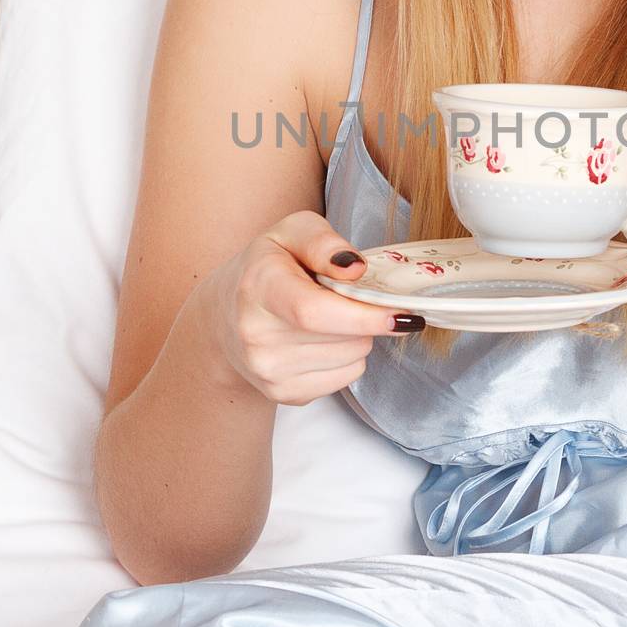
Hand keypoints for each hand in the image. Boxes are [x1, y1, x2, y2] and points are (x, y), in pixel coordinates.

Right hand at [206, 212, 423, 406]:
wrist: (223, 316)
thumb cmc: (266, 266)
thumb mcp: (291, 232)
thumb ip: (324, 242)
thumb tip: (357, 270)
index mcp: (259, 287)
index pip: (315, 312)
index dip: (364, 315)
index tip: (402, 313)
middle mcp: (257, 335)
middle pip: (345, 337)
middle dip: (366, 317)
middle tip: (349, 297)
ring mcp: (268, 370)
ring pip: (352, 358)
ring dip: (357, 336)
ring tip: (329, 316)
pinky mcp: (283, 394)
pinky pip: (345, 379)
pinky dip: (347, 358)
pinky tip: (322, 339)